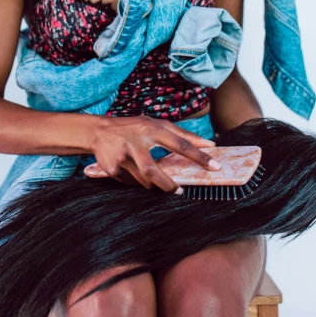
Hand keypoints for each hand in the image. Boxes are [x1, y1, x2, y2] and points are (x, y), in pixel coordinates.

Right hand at [85, 114, 220, 193]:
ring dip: (154, 186)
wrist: (99, 131)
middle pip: (153, 171)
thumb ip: (183, 134)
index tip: (215, 167)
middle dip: (167, 185)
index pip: (180, 143)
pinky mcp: (112, 167)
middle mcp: (136, 141)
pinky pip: (131, 183)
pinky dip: (138, 182)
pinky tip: (134, 173)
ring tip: (159, 184)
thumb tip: (210, 145)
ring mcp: (122, 156)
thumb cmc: (134, 128)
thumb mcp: (156, 125)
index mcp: (151, 129)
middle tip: (179, 191)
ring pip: (143, 181)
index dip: (198, 156)